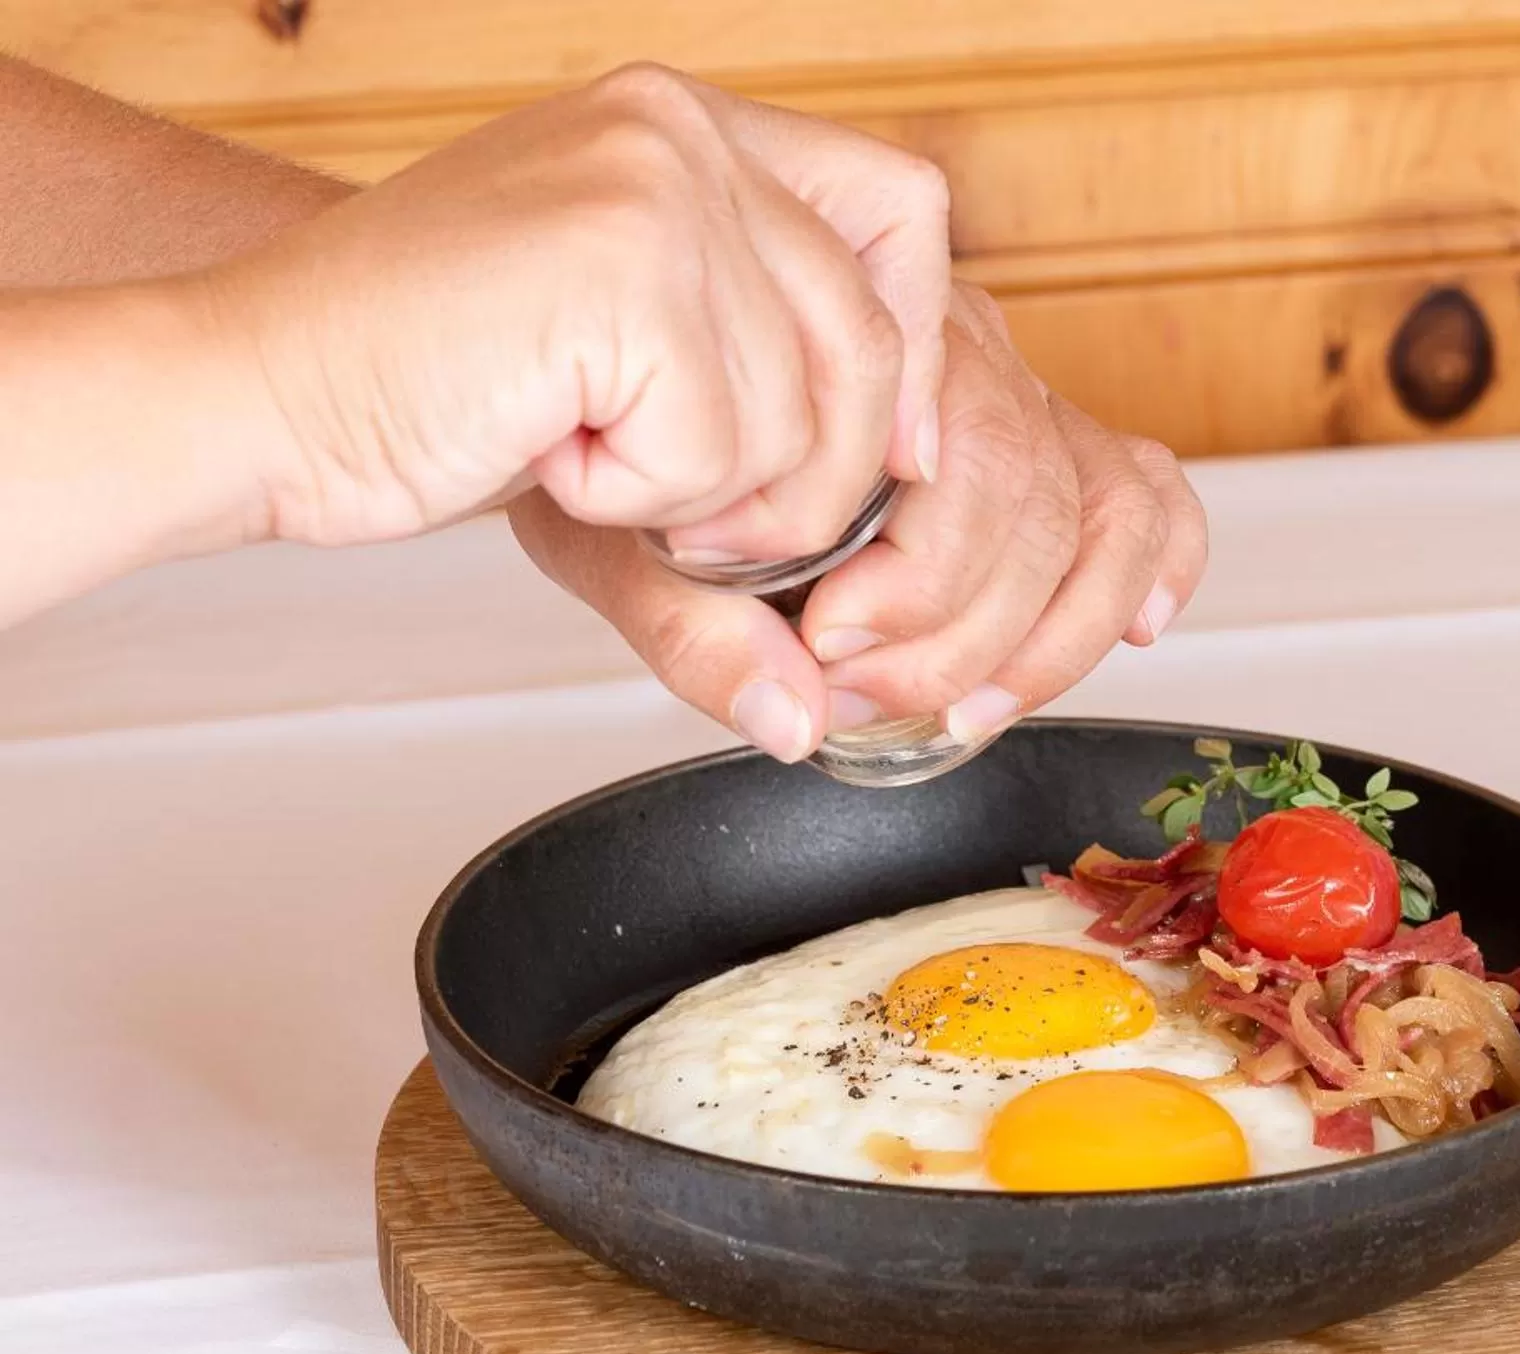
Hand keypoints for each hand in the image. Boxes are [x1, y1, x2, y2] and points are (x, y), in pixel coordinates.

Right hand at [203, 63, 949, 556]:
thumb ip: (755, 519)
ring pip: (802, 415)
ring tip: (580, 449)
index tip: (902, 456)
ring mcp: (653, 185)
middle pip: (873, 337)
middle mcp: (680, 132)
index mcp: (691, 130)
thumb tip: (813, 715)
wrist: (256, 394)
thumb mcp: (630, 436)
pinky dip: (636, 497)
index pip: (902, 208)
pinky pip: (720, 447)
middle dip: (816, 480)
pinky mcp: (621, 265)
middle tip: (690, 515)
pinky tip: (541, 441)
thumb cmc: (421, 391)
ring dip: (701, 494)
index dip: (921, 346)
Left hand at [512, 285, 1207, 759]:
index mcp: (864, 335)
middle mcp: (958, 346)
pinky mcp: (1046, 442)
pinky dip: (1154, 567)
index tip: (827, 645)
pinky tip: (1135, 630)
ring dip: (1050, 636)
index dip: (918, 584)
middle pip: (1036, 496)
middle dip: (962, 630)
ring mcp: (1015, 391)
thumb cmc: (615, 440)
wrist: (604, 367)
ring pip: (1105, 507)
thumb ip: (694, 628)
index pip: (961, 462)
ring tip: (962, 705)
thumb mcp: (608, 532)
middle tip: (861, 692)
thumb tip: (796, 719)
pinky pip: (1149, 492)